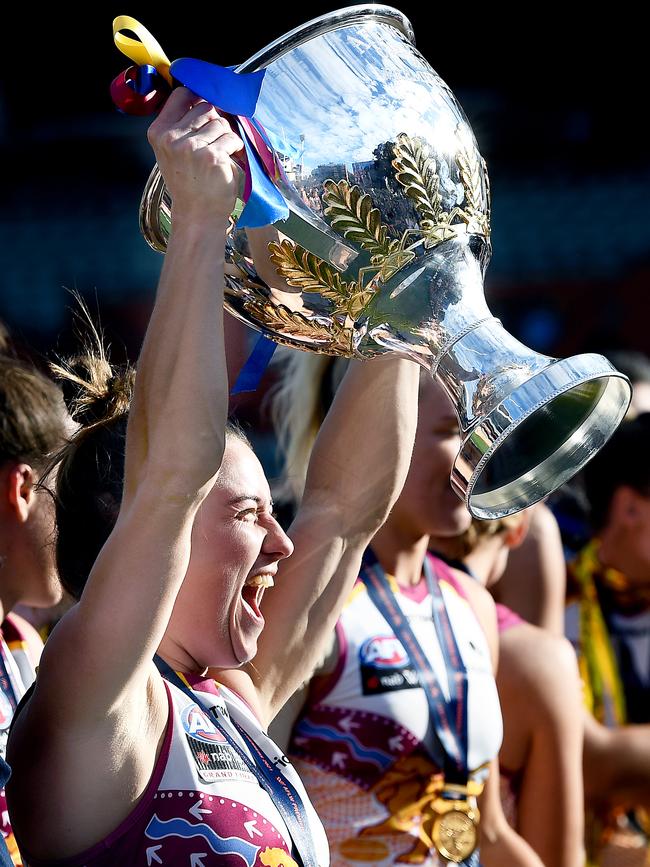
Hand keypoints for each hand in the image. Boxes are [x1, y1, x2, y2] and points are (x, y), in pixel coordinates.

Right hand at [147, 86, 243, 226]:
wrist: (197, 215)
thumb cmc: (189, 183)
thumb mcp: (173, 151)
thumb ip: (181, 125)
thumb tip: (205, 97)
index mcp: (158, 132)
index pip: (181, 95)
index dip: (198, 98)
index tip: (207, 113)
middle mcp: (171, 138)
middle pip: (205, 107)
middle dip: (215, 123)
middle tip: (215, 143)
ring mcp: (191, 147)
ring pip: (220, 122)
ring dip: (226, 137)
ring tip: (221, 156)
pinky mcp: (212, 157)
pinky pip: (232, 138)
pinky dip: (236, 148)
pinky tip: (228, 162)